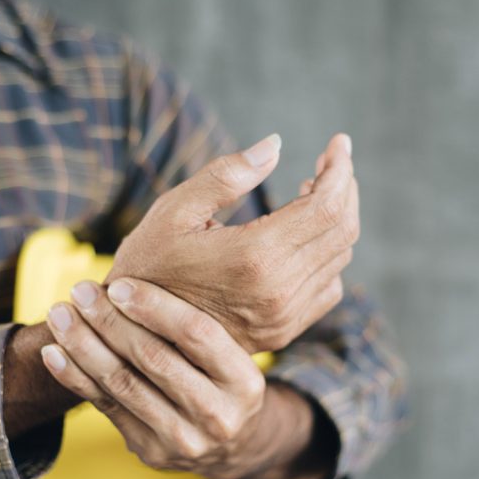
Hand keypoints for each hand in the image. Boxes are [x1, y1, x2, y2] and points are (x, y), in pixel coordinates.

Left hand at [40, 277, 327, 478]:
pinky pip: (106, 407)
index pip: (198, 335)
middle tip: (80, 290)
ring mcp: (185, 440)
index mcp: (246, 381)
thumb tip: (174, 248)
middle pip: (155, 358)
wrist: (229, 444)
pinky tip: (54, 352)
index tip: (118, 285)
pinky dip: (76, 377)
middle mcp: (220, 415)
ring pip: (123, 383)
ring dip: (85, 344)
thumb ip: (202, 318)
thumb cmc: (222, 377)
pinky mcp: (152, 451)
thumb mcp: (233, 353)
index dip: (155, 307)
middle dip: (111, 321)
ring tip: (60, 314)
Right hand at [107, 133, 358, 352]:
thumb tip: (276, 145)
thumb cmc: (147, 264)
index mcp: (254, 257)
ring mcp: (284, 317)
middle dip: (344, 188)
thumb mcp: (174, 211)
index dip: (340, 169)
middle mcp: (278, 291)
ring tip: (309, 193)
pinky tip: (303, 236)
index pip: (326, 206)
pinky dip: (328, 255)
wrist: (135, 335)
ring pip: (339, 258)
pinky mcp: (283, 332)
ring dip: (336, 219)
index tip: (338, 142)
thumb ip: (227, 174)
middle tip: (330, 163)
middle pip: (342, 229)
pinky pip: (329, 288)